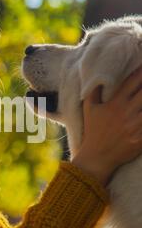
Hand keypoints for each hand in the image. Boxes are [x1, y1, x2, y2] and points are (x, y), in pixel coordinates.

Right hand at [71, 64, 141, 185]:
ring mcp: (136, 125)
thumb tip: (98, 76)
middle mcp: (127, 111)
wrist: (98, 156)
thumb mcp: (89, 108)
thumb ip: (94, 91)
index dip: (141, 71)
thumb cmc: (93, 131)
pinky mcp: (141, 138)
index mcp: (116, 102)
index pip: (133, 80)